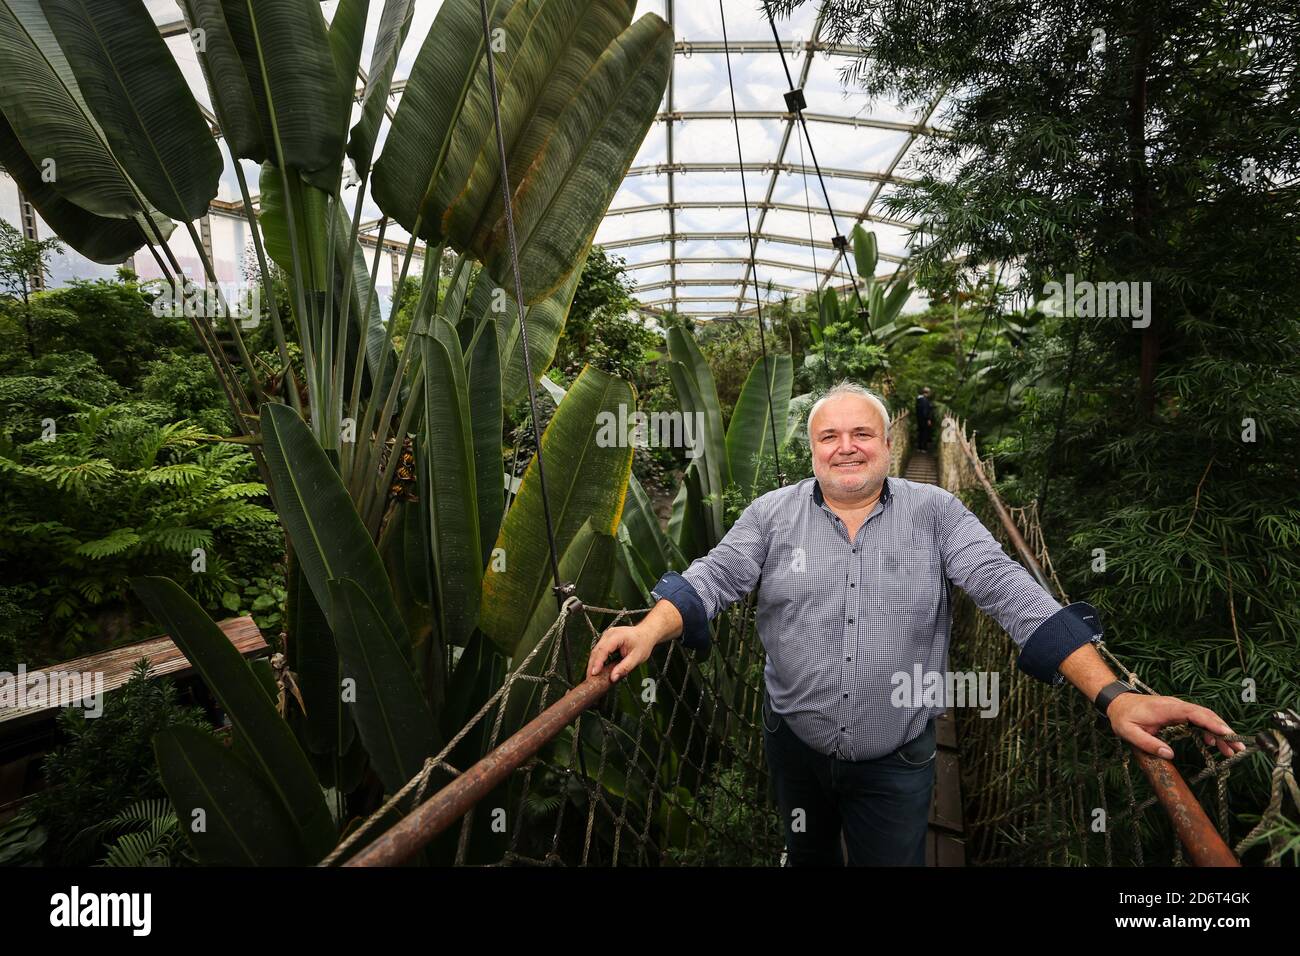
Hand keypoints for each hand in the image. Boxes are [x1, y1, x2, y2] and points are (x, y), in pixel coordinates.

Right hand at [587, 625, 657, 681]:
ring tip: (591, 677)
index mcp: (617, 636)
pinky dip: (596, 660)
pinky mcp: (605, 640)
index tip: (594, 673)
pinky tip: (596, 669)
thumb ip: (624, 668)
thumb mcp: (637, 658)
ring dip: (592, 664)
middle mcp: (609, 634)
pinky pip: (598, 650)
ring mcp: (606, 636)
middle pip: (596, 651)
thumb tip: (613, 678)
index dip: (597, 662)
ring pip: (595, 651)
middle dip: (592, 666)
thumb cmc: (643, 643)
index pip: (604, 650)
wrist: (645, 634)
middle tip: (590, 679)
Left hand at [1108, 693, 1246, 759]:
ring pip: (1204, 717)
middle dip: (1223, 730)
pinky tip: (1212, 743)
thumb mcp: (1129, 732)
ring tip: (1231, 750)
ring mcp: (1178, 708)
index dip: (1211, 723)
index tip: (1226, 733)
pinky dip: (1208, 730)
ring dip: (1218, 732)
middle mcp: (1175, 705)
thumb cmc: (1123, 716)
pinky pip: (1197, 719)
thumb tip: (1169, 754)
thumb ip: (1148, 743)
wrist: (1117, 702)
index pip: (1193, 713)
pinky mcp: (1178, 712)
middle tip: (1238, 748)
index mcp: (1165, 708)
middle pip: (1205, 715)